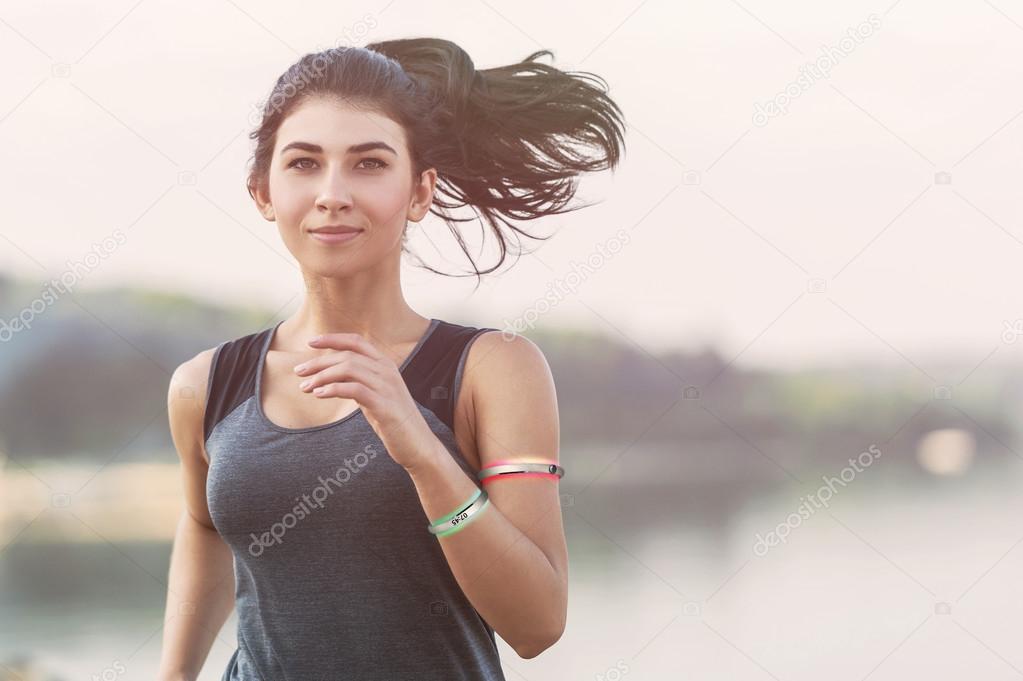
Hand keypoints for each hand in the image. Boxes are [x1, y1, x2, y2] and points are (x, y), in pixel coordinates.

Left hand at [293, 331, 436, 470]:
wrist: (417, 444)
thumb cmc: (393, 419)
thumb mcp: (376, 394)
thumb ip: (360, 381)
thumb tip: (333, 376)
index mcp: (385, 365)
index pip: (357, 341)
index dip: (333, 338)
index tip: (311, 342)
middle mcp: (387, 371)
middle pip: (347, 356)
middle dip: (319, 362)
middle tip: (299, 372)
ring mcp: (387, 387)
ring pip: (349, 369)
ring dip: (322, 376)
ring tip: (306, 387)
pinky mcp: (384, 405)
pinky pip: (354, 389)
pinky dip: (334, 389)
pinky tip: (320, 394)